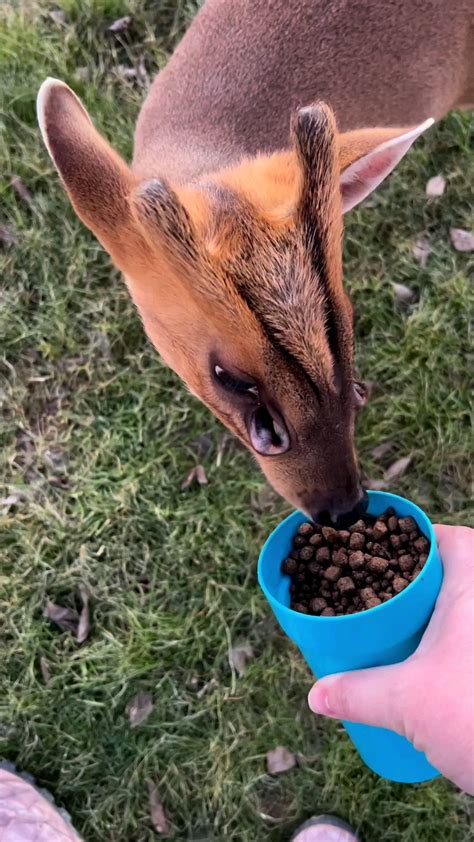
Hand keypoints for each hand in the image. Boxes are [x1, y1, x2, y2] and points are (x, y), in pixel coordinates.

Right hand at [308, 524, 473, 793]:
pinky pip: (467, 639)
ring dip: (433, 615)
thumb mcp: (404, 702)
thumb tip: (316, 694)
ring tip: (395, 628)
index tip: (380, 547)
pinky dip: (449, 641)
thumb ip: (355, 692)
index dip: (413, 537)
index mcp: (472, 587)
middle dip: (417, 582)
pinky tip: (423, 662)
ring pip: (462, 610)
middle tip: (378, 591)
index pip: (448, 539)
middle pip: (453, 573)